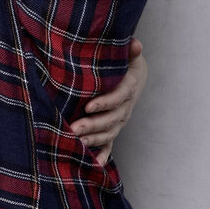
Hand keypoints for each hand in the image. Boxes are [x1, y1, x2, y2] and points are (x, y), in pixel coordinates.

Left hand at [70, 39, 147, 163]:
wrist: (135, 72)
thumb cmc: (126, 60)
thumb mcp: (128, 52)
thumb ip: (130, 49)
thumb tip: (136, 43)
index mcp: (130, 87)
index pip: (118, 97)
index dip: (105, 103)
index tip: (88, 106)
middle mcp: (126, 106)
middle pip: (111, 119)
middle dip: (93, 125)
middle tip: (74, 128)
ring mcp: (121, 118)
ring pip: (109, 132)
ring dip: (94, 138)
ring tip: (76, 141)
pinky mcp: (115, 125)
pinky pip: (110, 142)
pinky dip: (103, 154)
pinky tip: (93, 165)